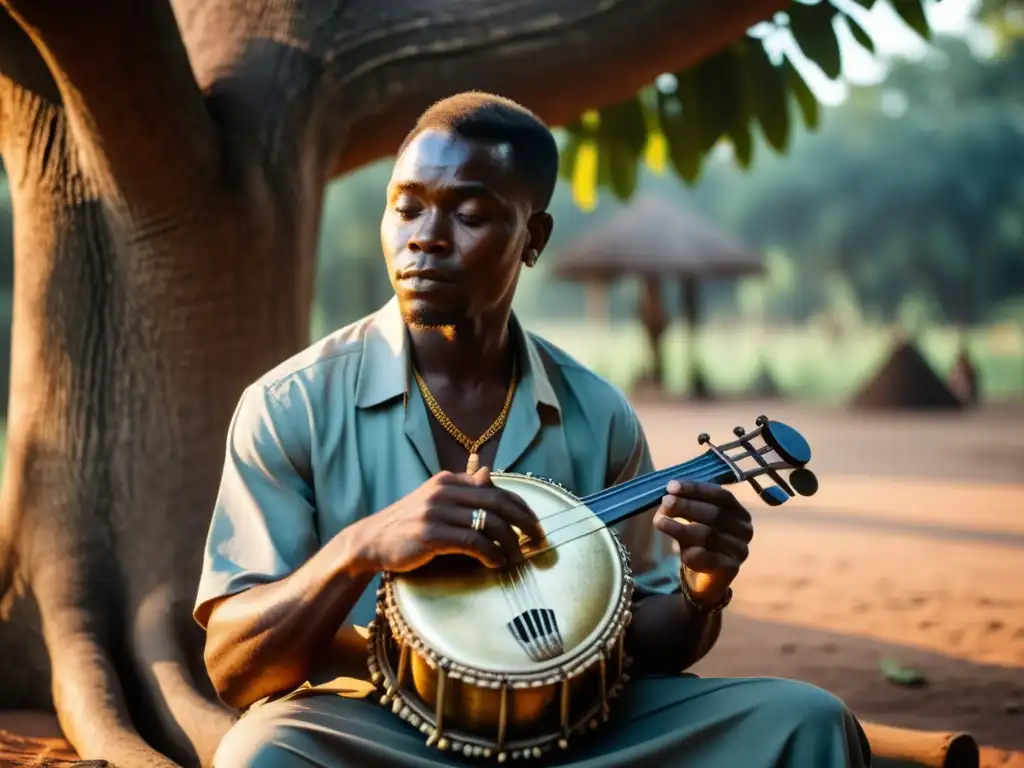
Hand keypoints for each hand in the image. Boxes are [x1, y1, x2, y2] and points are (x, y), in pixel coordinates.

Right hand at [351, 467, 543, 573]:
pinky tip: (496, 563)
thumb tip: (489, 474)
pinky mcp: (430, 534)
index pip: (495, 488)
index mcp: (447, 481)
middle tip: (539, 538)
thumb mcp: (434, 500)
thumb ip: (462, 490)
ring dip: (509, 542)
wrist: (370, 541)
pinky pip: (472, 541)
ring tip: (516, 557)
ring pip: (488, 522)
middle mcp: (443, 491)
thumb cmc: (406, 524)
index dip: (520, 506)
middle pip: (497, 502)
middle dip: (524, 521)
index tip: (535, 522)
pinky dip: (490, 553)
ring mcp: (436, 511)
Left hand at [653, 480, 753, 607]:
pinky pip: (708, 558)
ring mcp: (740, 550)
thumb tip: (668, 497)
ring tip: (660, 521)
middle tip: (665, 502)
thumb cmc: (699, 542)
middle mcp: (744, 530)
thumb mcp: (693, 520)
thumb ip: (685, 505)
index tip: (671, 486)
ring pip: (709, 534)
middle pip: (715, 513)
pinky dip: (691, 553)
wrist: (705, 578)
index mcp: (739, 513)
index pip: (721, 495)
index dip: (696, 489)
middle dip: (686, 506)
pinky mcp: (731, 569)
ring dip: (681, 527)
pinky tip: (681, 551)